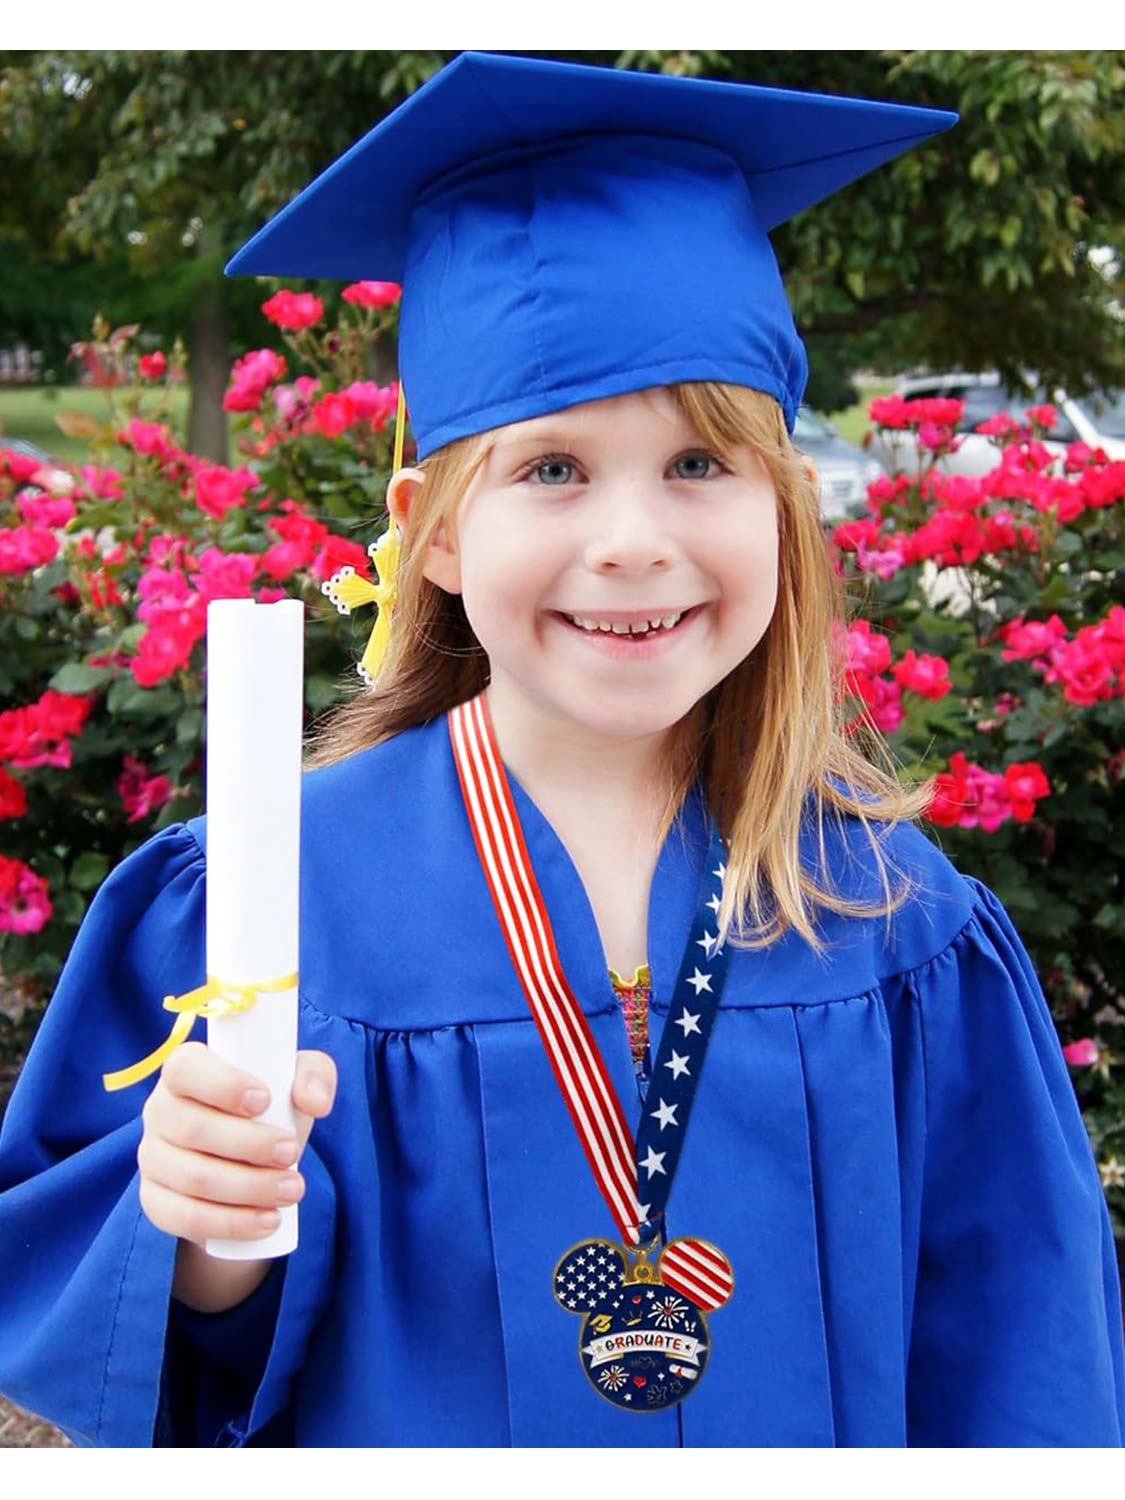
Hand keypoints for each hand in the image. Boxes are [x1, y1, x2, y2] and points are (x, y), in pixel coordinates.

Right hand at [137, 1043, 336, 1244]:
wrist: (250, 1161)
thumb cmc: (270, 1108)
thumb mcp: (296, 1081)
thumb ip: (314, 1076)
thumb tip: (315, 1102)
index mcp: (185, 1070)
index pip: (185, 1069)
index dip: (222, 1084)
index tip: (264, 1099)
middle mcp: (160, 1110)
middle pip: (193, 1129)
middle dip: (250, 1145)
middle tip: (291, 1152)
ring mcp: (152, 1158)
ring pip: (193, 1178)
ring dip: (249, 1188)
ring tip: (293, 1189)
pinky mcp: (156, 1200)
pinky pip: (185, 1217)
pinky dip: (230, 1222)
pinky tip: (266, 1220)